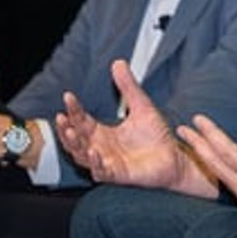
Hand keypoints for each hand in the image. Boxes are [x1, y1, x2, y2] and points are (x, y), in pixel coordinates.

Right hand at [56, 60, 210, 195]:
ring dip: (75, 145)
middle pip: (75, 140)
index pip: (81, 120)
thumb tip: (118, 62)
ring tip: (70, 132)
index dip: (74, 109)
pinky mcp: (119, 175)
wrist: (175, 157)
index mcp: (102, 133)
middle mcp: (101, 148)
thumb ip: (129, 87)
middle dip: (66, 129)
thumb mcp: (142, 106)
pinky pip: (101, 171)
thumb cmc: (156, 136)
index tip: (68, 96)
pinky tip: (94, 151)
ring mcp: (108, 162)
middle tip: (61, 117)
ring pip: (82, 156)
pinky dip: (96, 163)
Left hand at [180, 119, 236, 237]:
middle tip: (181, 130)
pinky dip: (217, 170)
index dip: (211, 134)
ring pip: (219, 175)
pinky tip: (217, 166)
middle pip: (215, 164)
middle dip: (197, 145)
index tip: (197, 120)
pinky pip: (228, 184)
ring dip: (205, 158)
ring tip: (193, 145)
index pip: (228, 151)